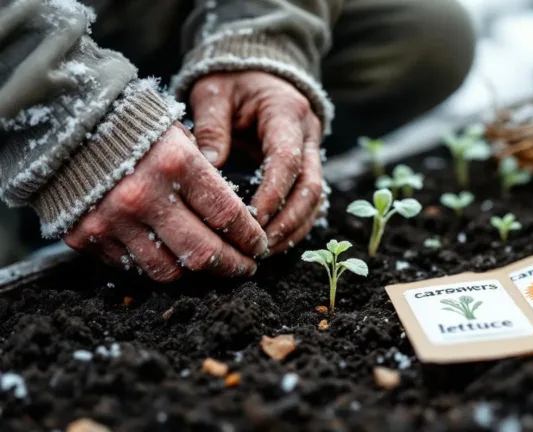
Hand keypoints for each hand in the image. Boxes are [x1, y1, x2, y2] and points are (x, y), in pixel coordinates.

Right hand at [63, 123, 267, 281]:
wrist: (64, 124)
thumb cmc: (134, 127)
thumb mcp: (178, 137)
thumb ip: (206, 178)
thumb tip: (237, 219)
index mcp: (176, 164)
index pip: (227, 216)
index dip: (250, 237)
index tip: (259, 245)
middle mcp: (145, 196)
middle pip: (203, 253)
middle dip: (233, 266)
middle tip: (246, 267)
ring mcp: (113, 221)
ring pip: (168, 271)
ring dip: (197, 275)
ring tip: (212, 268)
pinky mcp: (89, 238)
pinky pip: (134, 267)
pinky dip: (158, 267)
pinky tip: (174, 259)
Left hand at [189, 71, 324, 253]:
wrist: (256, 73)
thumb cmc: (231, 81)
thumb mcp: (214, 94)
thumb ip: (211, 128)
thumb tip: (206, 169)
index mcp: (287, 113)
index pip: (287, 161)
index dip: (272, 194)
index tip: (251, 221)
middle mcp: (308, 134)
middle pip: (311, 187)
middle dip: (287, 222)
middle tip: (258, 246)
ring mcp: (312, 152)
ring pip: (317, 200)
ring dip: (294, 229)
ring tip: (265, 251)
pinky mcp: (308, 166)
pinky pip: (311, 202)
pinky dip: (295, 224)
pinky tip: (274, 241)